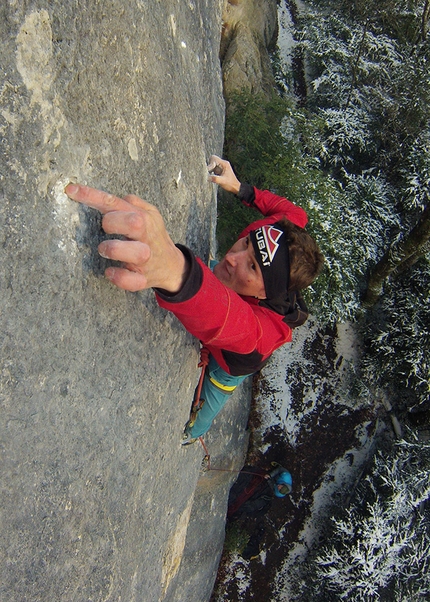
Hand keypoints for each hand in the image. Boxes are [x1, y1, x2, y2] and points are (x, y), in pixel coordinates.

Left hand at [65, 184, 188, 292]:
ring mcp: (145, 259)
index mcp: (143, 218)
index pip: (115, 202)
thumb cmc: (153, 237)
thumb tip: (109, 198)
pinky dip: (118, 277)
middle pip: (133, 223)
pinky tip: (110, 272)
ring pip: (135, 253)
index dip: (92, 195)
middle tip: (106, 230)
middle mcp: (145, 237)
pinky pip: (131, 281)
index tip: (71, 190)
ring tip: (105, 250)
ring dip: (114, 249)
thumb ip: (132, 203)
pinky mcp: (143, 279)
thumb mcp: (150, 214)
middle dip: (112, 223)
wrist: (172, 266)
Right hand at [207, 155, 240, 193]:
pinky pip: (213, 168)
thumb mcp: (222, 181)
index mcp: (224, 164)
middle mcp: (223, 163)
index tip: (208, 171)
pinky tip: (211, 176)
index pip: (214, 158)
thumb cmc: (230, 184)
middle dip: (209, 165)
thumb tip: (206, 177)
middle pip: (212, 159)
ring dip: (209, 168)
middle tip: (208, 172)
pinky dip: (210, 171)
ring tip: (209, 174)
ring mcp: (221, 166)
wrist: (235, 187)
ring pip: (212, 163)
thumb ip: (215, 179)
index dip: (210, 164)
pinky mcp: (219, 170)